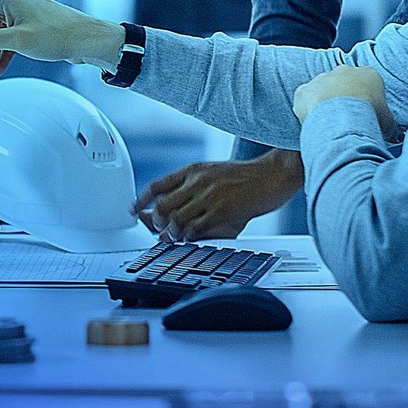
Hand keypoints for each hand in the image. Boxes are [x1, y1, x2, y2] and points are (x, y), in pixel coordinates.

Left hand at [131, 151, 305, 240]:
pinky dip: (189, 237)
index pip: (157, 184)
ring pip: (176, 219)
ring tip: (176, 237)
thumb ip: (193, 189)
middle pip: (161, 205)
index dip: (141, 199)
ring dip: (172, 232)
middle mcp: (197, 181)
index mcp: (193, 170)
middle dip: (155, 222)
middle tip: (159, 230)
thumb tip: (173, 211)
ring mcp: (209, 195)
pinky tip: (192, 238)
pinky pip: (195, 228)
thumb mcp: (213, 174)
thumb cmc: (246, 178)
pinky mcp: (222, 211)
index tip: (134, 209)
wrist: (273, 175)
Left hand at [291, 65, 392, 134]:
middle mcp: (344, 70)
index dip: (367, 100)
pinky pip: (305, 99)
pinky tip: (315, 123)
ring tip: (332, 124)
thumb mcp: (388, 122)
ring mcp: (321, 78)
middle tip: (348, 119)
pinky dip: (308, 110)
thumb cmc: (369, 116)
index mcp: (368, 73)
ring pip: (323, 90)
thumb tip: (392, 133)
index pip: (368, 83)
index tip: (366, 114)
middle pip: (344, 83)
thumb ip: (389, 124)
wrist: (342, 117)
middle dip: (345, 99)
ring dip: (326, 104)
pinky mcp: (304, 90)